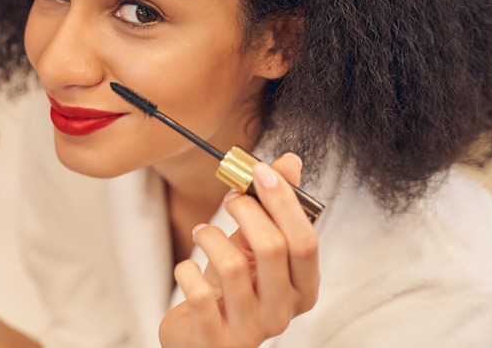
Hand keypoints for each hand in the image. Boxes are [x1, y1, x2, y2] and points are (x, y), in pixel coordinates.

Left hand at [159, 153, 319, 347]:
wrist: (201, 335)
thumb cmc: (232, 288)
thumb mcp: (254, 246)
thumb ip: (274, 209)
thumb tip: (290, 162)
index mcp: (303, 288)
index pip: (306, 242)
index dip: (283, 202)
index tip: (260, 171)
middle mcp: (283, 313)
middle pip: (272, 248)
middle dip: (245, 210)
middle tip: (229, 197)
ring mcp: (251, 331)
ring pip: (232, 266)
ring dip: (210, 236)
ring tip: (202, 232)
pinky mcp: (215, 341)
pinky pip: (199, 294)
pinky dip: (186, 271)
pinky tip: (186, 268)